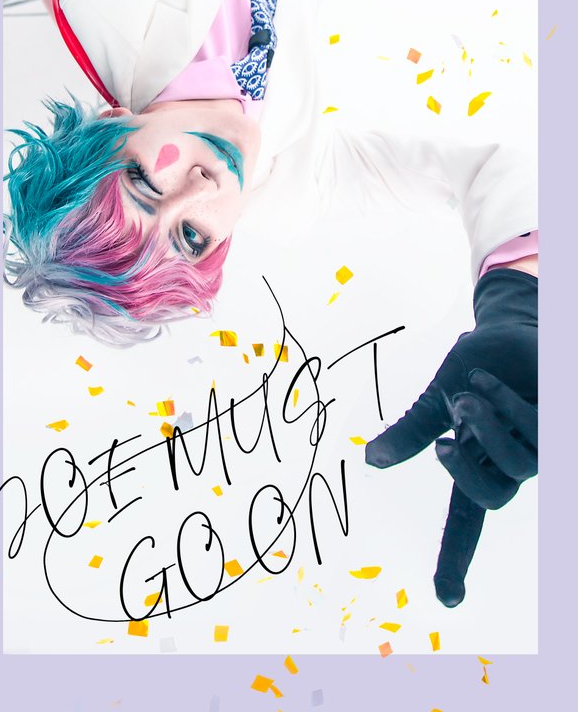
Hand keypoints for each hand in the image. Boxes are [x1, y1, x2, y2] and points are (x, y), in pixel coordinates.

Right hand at [365, 267, 536, 605]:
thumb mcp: (437, 398)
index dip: (456, 560)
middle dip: (466, 471)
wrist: (508, 325)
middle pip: (493, 498)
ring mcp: (535, 446)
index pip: (466, 521)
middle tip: (443, 440)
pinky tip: (486, 381)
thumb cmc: (476, 362)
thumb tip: (372, 459)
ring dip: (488, 427)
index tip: (449, 601)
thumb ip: (412, 432)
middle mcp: (507, 463)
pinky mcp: (555, 423)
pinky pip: (536, 430)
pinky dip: (504, 403)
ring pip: (519, 465)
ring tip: (469, 393)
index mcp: (475, 462)